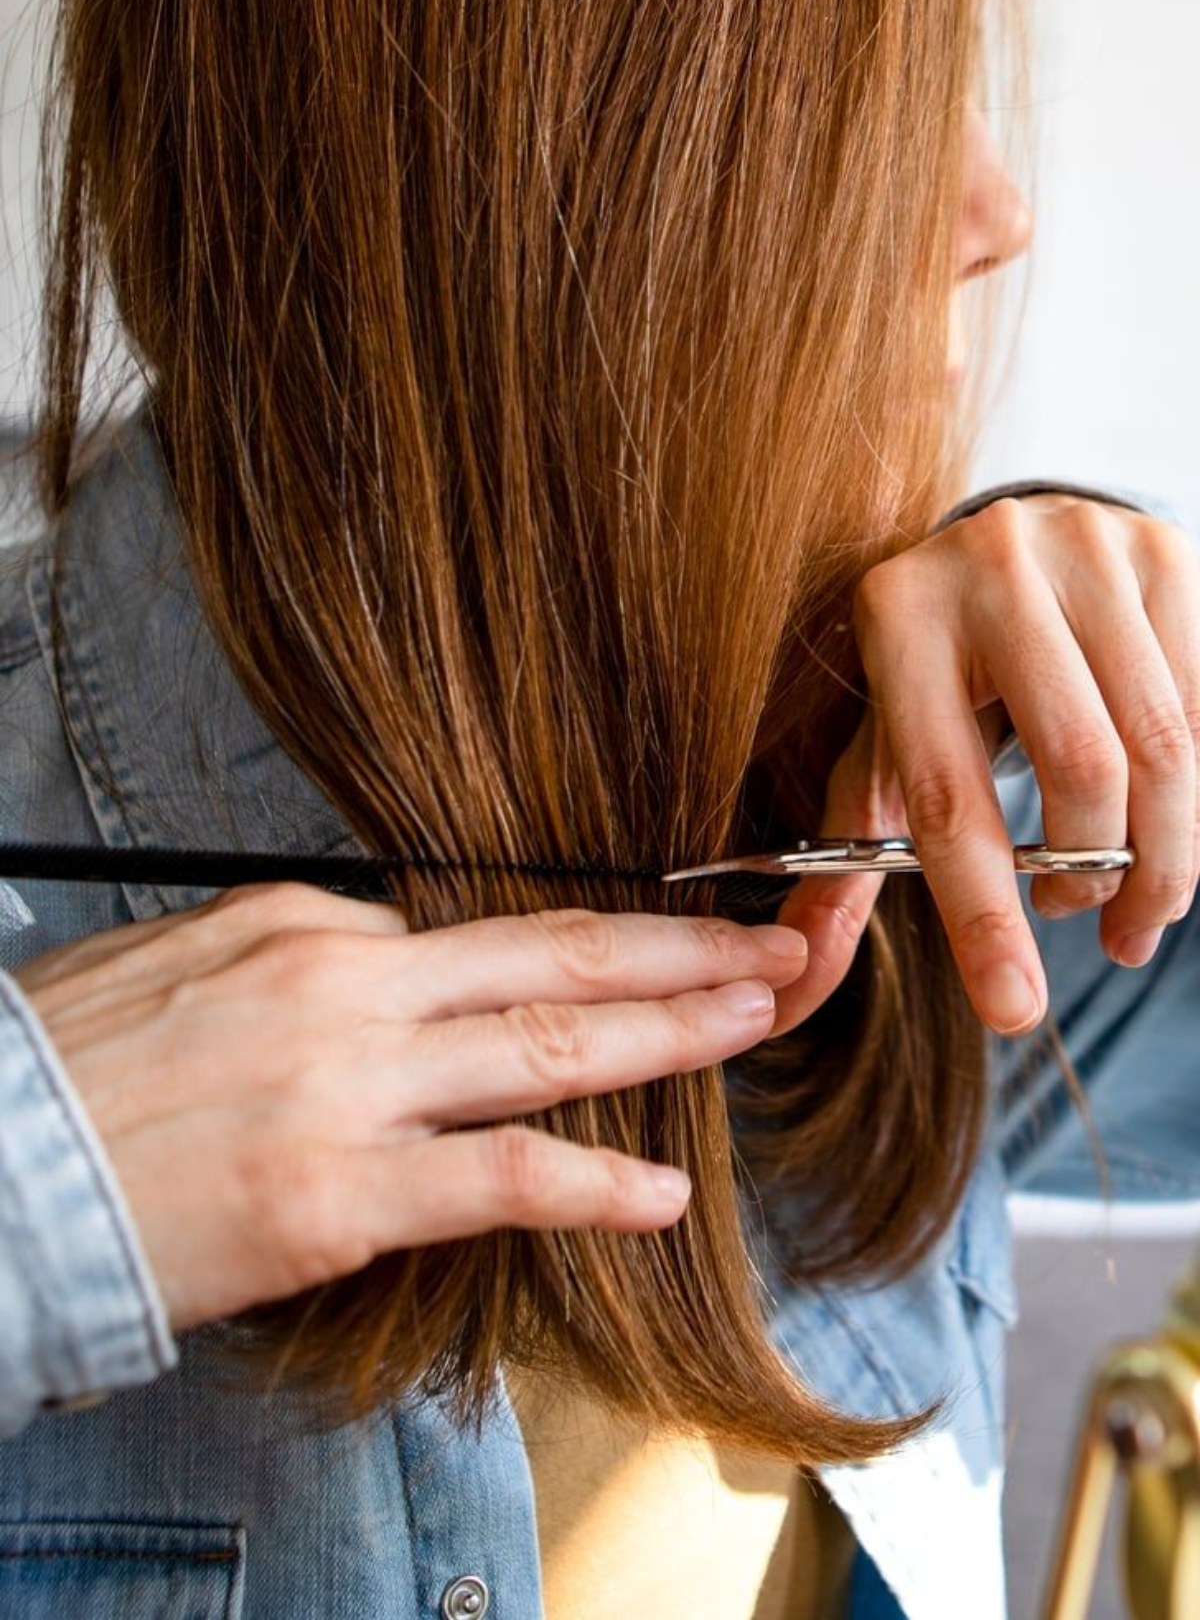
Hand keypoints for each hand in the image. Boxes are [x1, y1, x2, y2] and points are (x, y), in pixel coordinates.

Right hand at [15, 885, 809, 1330]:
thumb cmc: (67, 1072)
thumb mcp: (182, 965)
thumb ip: (295, 963)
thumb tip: (377, 967)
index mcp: (303, 922)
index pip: (471, 935)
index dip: (577, 946)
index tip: (644, 950)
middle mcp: (343, 984)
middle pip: (548, 955)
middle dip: (676, 950)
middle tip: (767, 946)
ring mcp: (349, 1087)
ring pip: (548, 1045)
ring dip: (672, 1031)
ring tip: (756, 1019)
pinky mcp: (337, 1195)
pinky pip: (497, 1178)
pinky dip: (592, 1180)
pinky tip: (660, 1191)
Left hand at [772, 493, 1199, 1035]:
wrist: (1000, 551)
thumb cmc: (935, 672)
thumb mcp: (882, 748)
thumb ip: (846, 860)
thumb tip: (792, 984)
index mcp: (898, 621)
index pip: (946, 798)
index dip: (982, 917)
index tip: (1015, 1011)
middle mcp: (989, 568)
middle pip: (1081, 770)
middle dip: (1097, 878)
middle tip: (1087, 920)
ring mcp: (1086, 550)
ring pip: (1164, 746)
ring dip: (1166, 855)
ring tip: (1138, 898)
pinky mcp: (1163, 552)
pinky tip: (1173, 824)